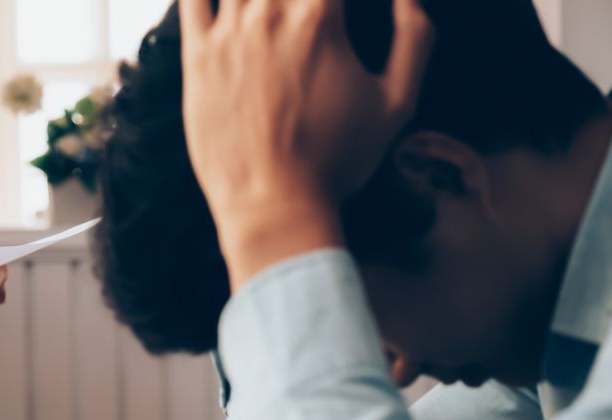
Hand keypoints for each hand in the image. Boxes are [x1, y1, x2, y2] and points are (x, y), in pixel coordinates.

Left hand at [179, 0, 433, 284]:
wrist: (271, 206)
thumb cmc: (336, 161)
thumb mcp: (396, 102)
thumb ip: (414, 37)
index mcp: (321, 16)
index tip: (340, 7)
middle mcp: (269, 13)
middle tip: (311, 12)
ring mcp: (228, 33)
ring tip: (275, 10)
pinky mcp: (196, 58)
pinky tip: (228, 2)